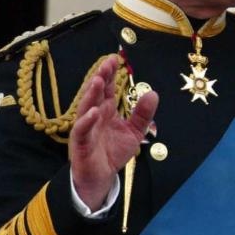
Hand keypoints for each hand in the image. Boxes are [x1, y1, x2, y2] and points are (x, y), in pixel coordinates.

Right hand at [70, 56, 158, 209]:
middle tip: (107, 63)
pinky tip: (94, 112)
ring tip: (98, 81)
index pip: (108, 89)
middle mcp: (95, 115)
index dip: (110, 74)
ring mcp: (86, 128)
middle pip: (96, 93)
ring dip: (91, 94)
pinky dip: (86, 121)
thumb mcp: (135, 132)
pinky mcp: (81, 143)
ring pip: (86, 107)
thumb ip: (143, 114)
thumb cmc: (113, 151)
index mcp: (106, 110)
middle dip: (101, 78)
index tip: (115, 59)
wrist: (102, 176)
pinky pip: (82, 130)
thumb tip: (153, 94)